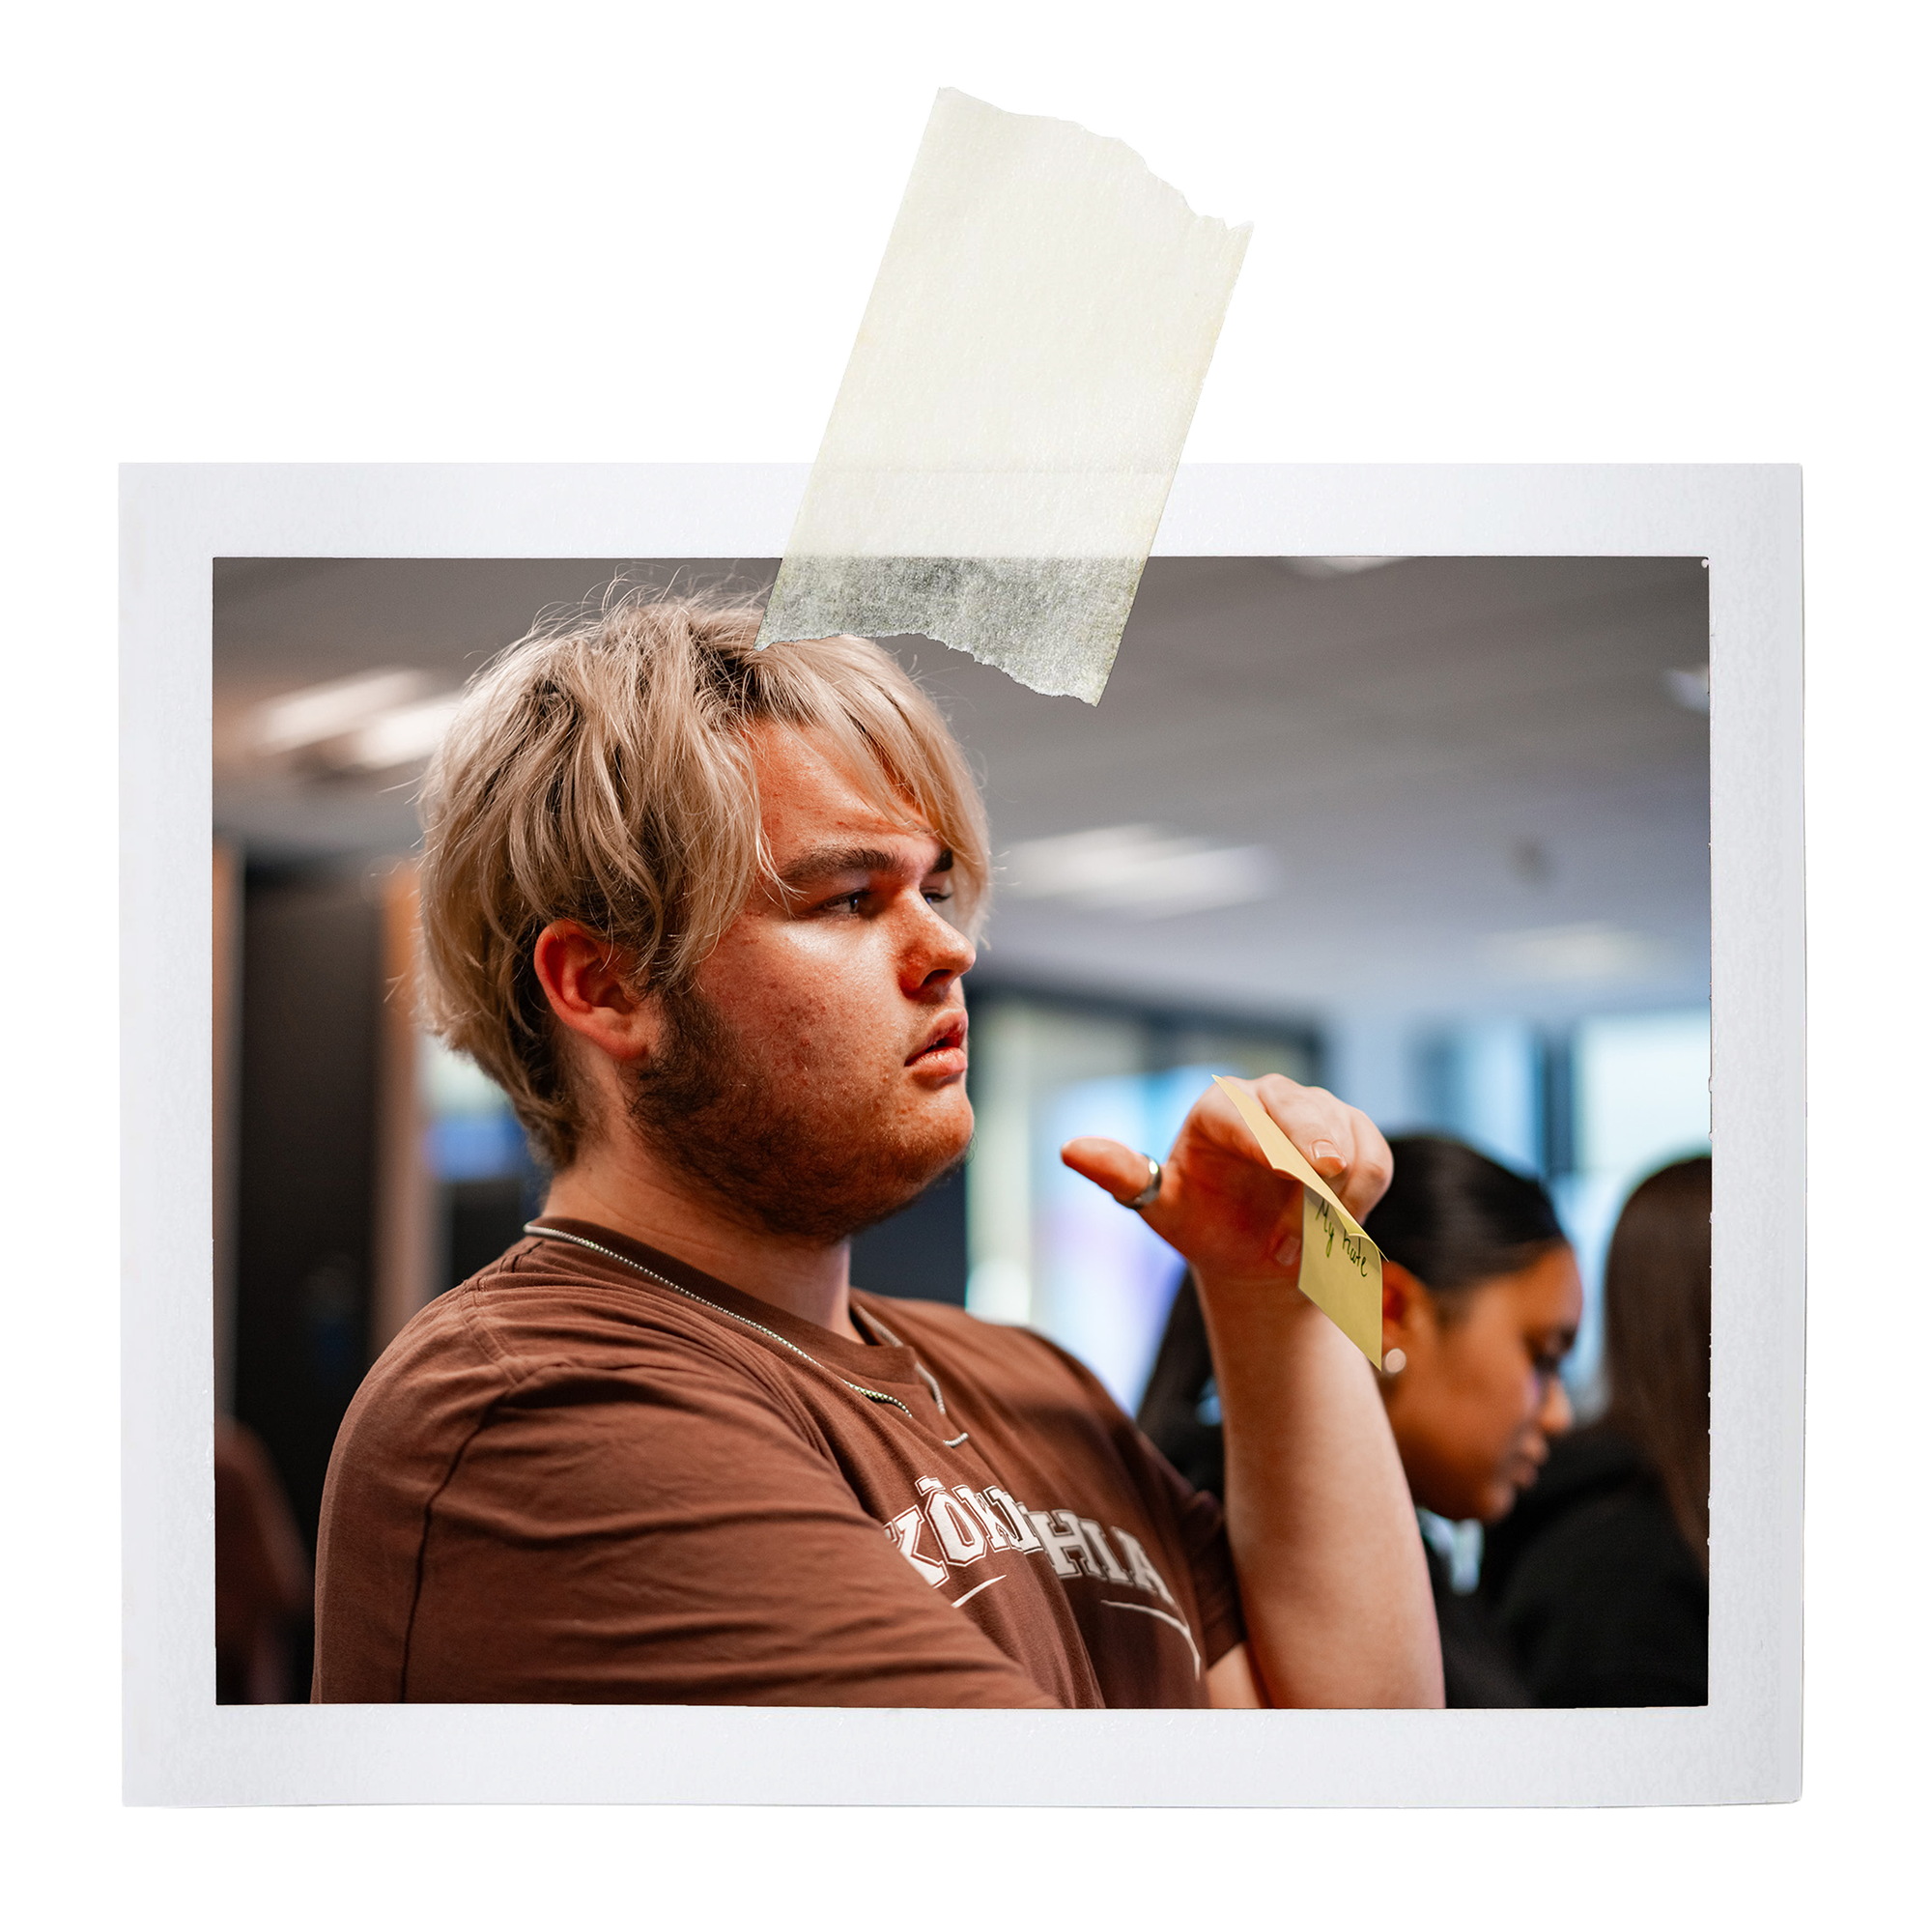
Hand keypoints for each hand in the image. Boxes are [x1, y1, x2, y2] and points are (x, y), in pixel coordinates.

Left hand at [1060, 1075, 1391, 1284]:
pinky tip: (1334, 1228)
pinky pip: (1375, 1158)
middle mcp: (1268, 1098)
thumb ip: (1123, 1176)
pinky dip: (1362, 1196)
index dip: (1267, 1139)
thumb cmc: (1204, 1226)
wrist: (1256, 1257)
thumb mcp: (1161, 1208)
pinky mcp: (1357, 1135)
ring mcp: (1317, 1112)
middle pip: (1302, 1110)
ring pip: (1346, 1137)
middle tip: (1323, 1185)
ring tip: (1299, 1246)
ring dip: (1334, 1197)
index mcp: (1216, 1107)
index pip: (1242, 1114)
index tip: (1289, 1168)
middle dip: (1316, 1148)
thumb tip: (1069, 1149)